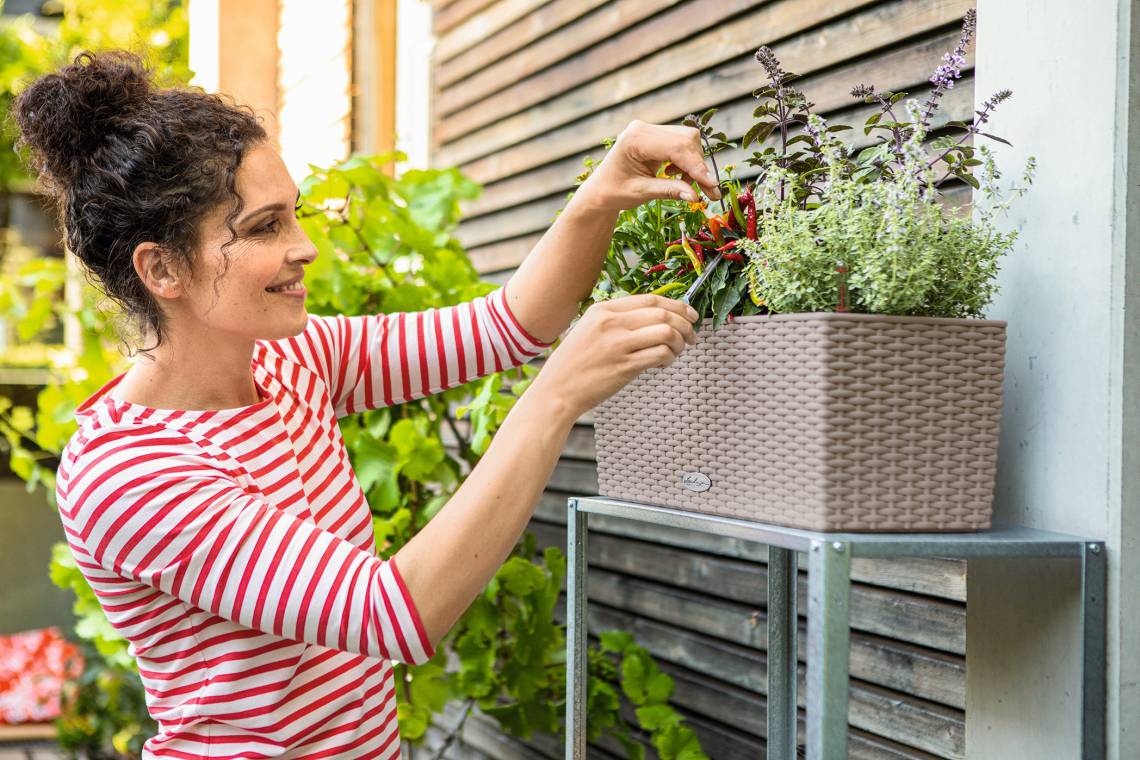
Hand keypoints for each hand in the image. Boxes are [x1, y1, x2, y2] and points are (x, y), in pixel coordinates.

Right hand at [528, 294, 698, 417]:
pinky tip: (663, 364)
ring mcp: (617, 344)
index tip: (689, 315)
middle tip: (692, 336)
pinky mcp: (624, 366)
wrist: (556, 391)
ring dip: (680, 342)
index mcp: (603, 310)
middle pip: (663, 313)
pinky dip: (669, 358)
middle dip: (685, 324)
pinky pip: (660, 354)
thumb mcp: (590, 331)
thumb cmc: (574, 365)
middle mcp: (611, 323)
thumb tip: (657, 319)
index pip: (651, 300)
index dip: (677, 305)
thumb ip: (618, 321)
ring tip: (677, 351)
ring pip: (666, 331)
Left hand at [575, 120, 722, 212]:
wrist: (600, 191)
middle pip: (686, 140)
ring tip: (686, 186)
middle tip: (709, 193)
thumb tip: (695, 197)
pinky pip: (680, 143)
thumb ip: (669, 191)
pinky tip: (674, 175)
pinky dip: (686, 161)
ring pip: (687, 141)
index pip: (676, 148)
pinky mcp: (654, 136)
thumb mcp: (641, 194)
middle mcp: (643, 129)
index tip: (712, 186)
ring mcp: (649, 130)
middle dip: (699, 167)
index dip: (697, 167)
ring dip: (693, 165)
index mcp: (635, 139)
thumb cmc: (614, 192)